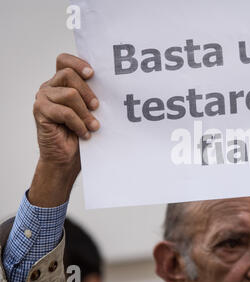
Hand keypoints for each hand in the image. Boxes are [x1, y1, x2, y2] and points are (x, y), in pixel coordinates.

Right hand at [29, 54, 99, 205]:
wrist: (67, 158)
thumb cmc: (81, 133)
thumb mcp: (91, 111)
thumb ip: (93, 96)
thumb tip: (113, 85)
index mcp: (62, 83)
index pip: (64, 60)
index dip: (78, 63)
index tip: (93, 74)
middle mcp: (50, 87)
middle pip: (68, 74)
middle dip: (88, 92)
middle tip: (97, 108)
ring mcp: (43, 98)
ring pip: (70, 93)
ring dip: (85, 113)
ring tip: (92, 126)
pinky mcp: (40, 111)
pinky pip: (65, 112)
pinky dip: (78, 124)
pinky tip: (83, 133)